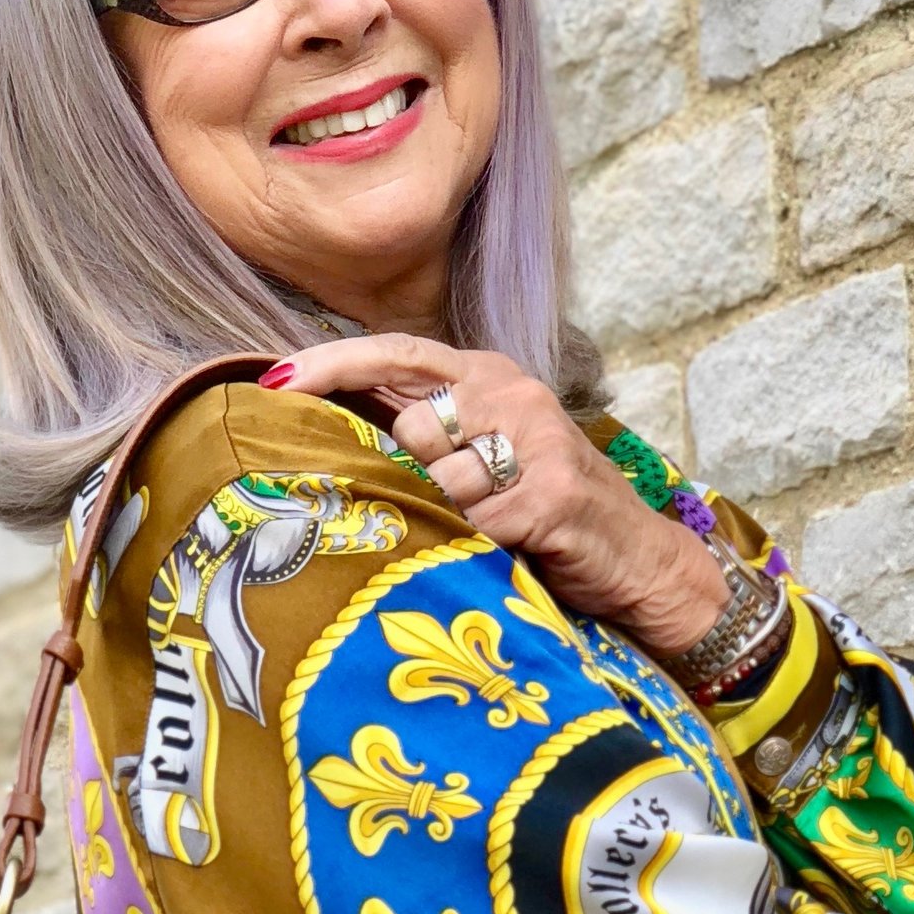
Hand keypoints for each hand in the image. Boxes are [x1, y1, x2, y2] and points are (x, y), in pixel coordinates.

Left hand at [266, 334, 726, 668]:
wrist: (639, 559)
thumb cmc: (548, 512)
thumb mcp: (488, 456)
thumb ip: (426, 436)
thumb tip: (333, 434)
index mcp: (488, 375)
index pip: (398, 353)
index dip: (335, 364)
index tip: (274, 380)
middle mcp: (512, 393)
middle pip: (411, 430)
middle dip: (414, 479)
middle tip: (450, 510)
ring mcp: (536, 440)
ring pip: (440, 481)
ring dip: (451, 522)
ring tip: (488, 535)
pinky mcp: (550, 493)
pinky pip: (476, 524)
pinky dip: (480, 549)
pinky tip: (508, 552)